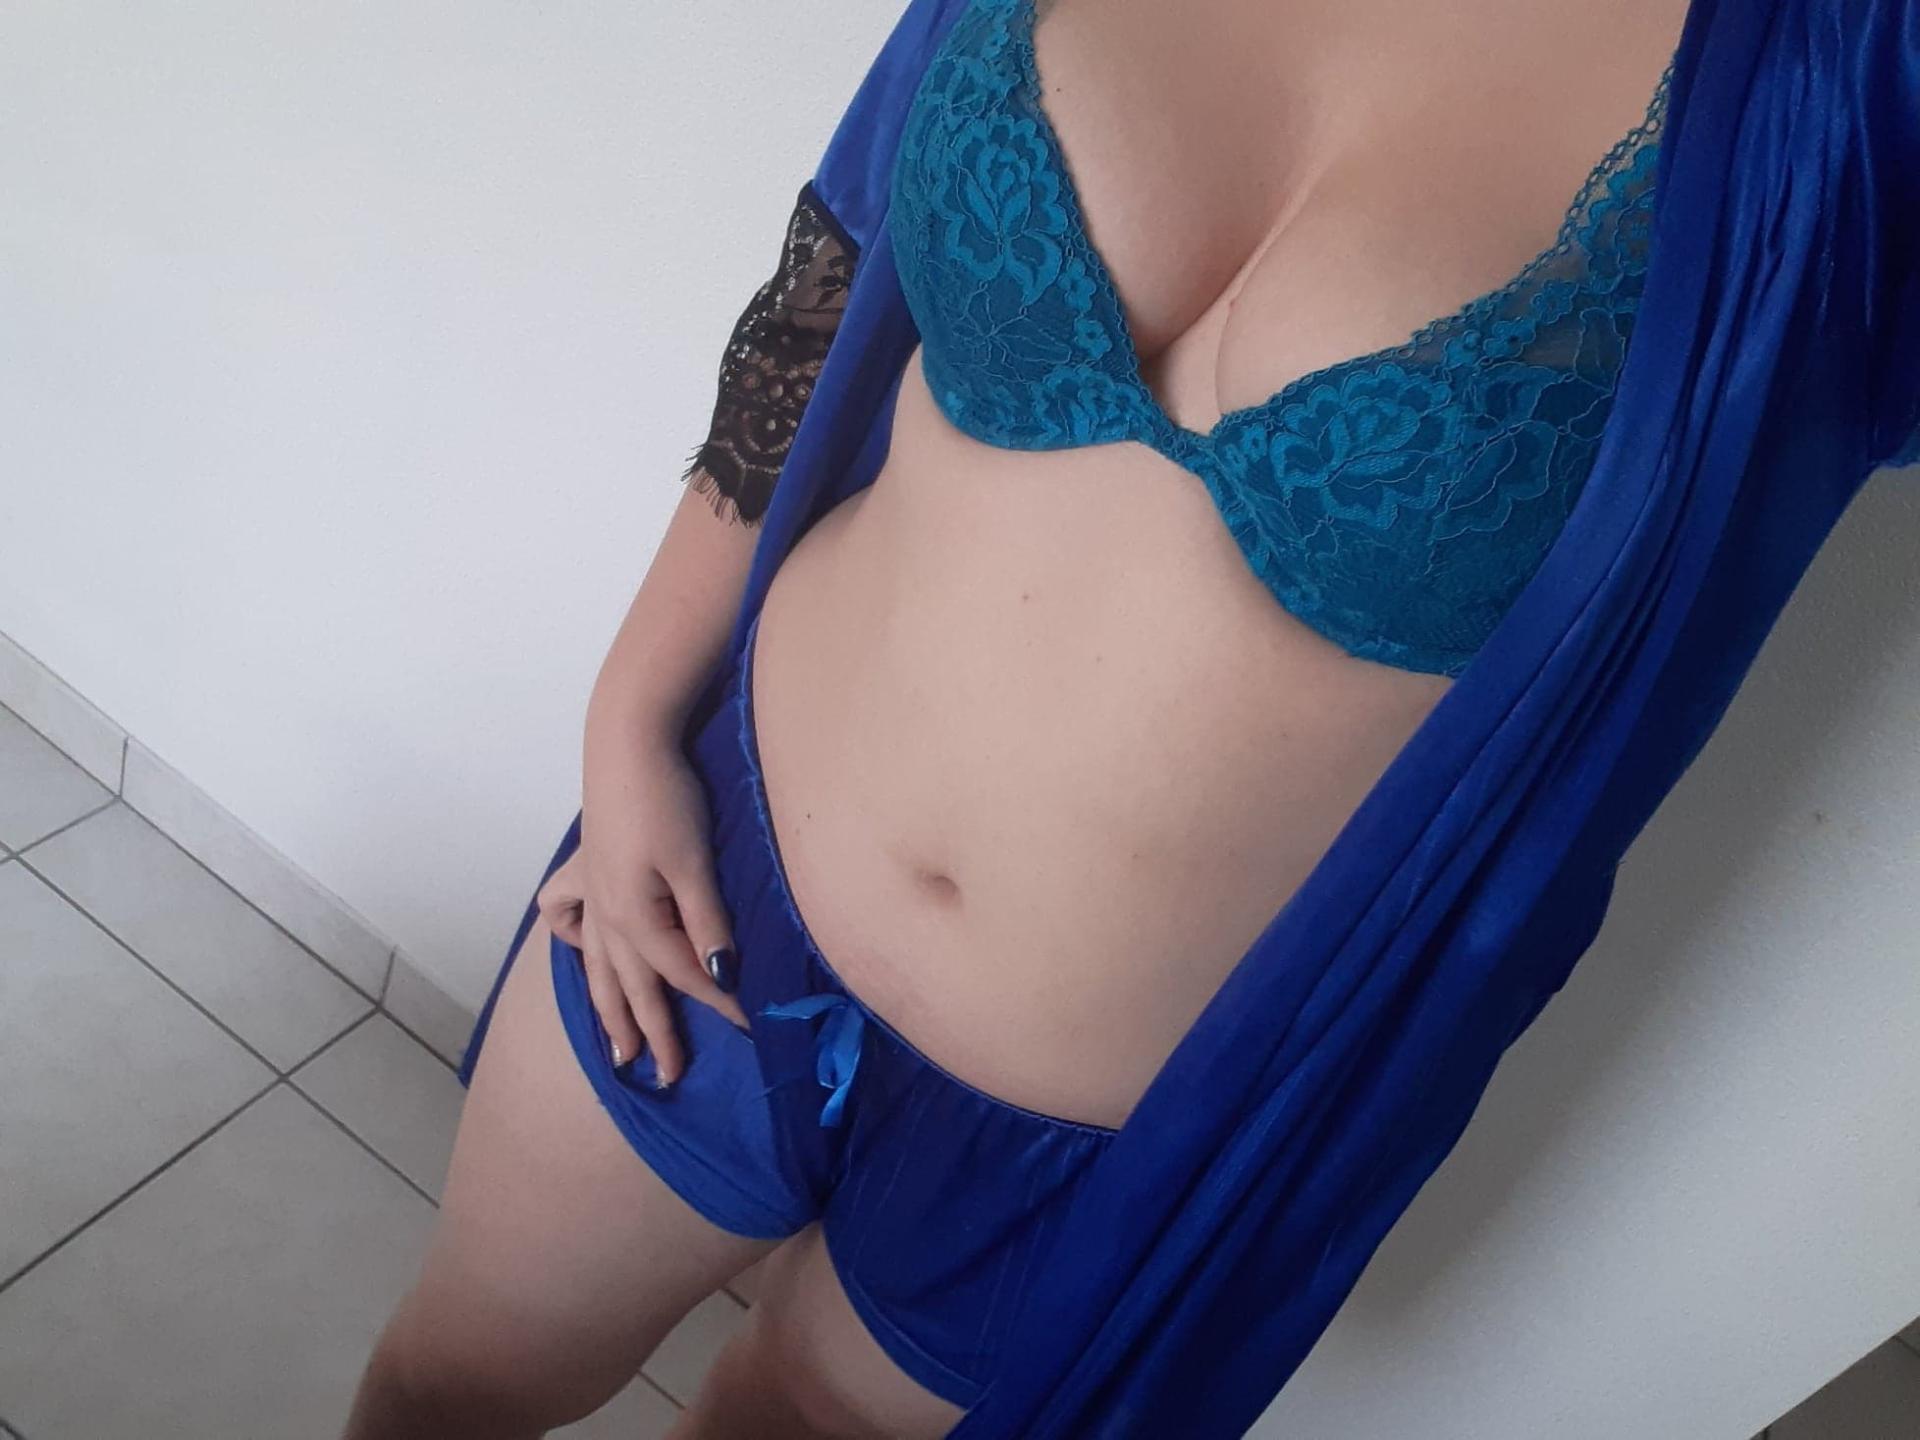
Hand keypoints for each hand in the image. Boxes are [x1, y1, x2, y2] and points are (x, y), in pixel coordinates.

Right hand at [540, 730, 748, 1085]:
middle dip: (655, 1034)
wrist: (627, 743)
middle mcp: (606, 916)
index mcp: (636, 920)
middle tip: (667, 1079)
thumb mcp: (695, 863)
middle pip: (636, 986)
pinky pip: (568, 914)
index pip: (685, 975)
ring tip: (618, 1054)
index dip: (720, 1003)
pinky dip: (572, 937)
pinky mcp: (587, 866)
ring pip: (600, 966)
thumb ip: (707, 923)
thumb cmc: (667, 799)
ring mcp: (591, 893)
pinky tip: (580, 947)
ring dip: (610, 1009)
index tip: (750, 1027)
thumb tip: (721, 975)